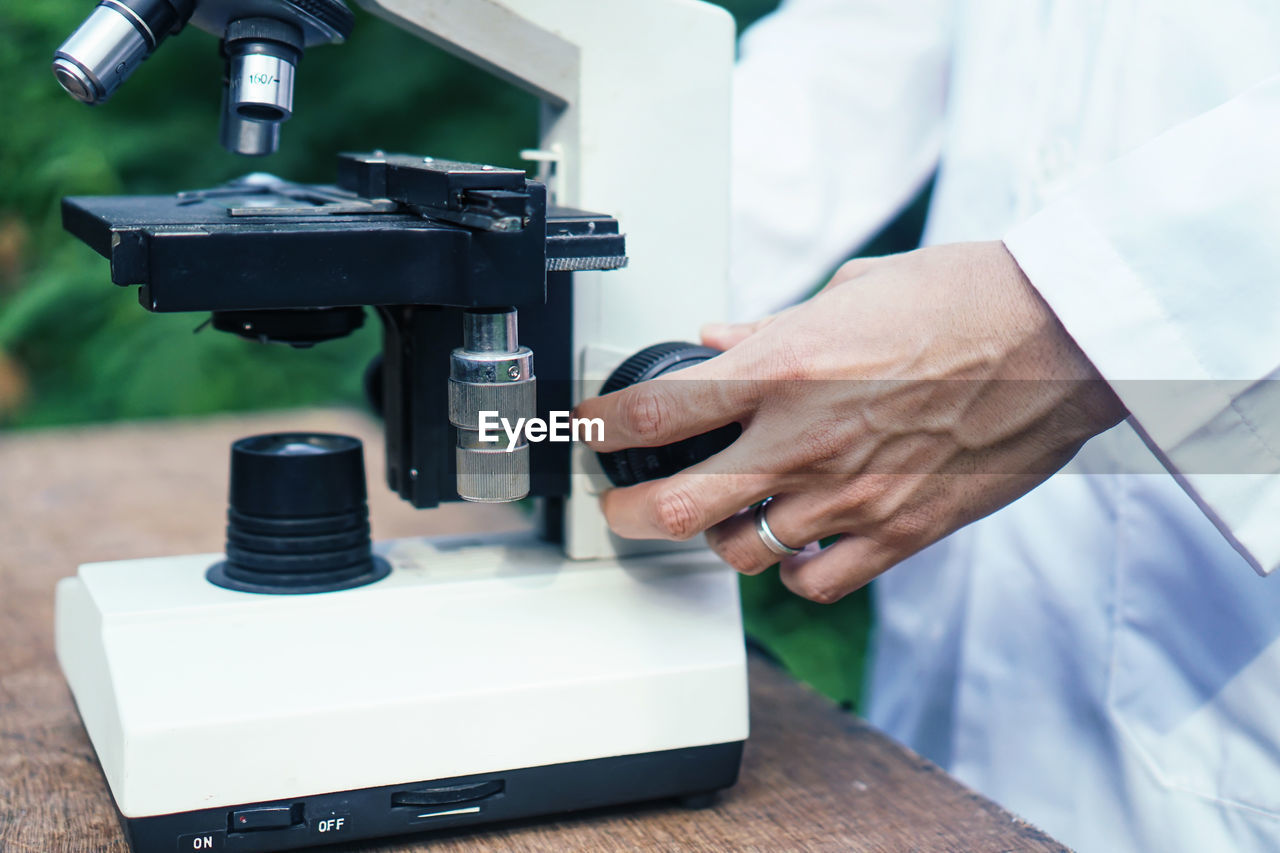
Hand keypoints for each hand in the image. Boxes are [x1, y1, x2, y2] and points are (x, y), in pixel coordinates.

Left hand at [574, 241, 1126, 602]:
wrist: (1061, 335)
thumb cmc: (965, 298)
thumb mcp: (852, 292)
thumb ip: (772, 327)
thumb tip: (719, 339)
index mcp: (785, 368)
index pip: (658, 412)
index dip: (604, 430)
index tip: (589, 433)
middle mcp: (804, 438)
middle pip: (676, 507)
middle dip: (628, 514)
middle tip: (620, 507)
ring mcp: (850, 495)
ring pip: (742, 553)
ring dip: (723, 538)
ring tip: (730, 516)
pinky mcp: (899, 531)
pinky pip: (815, 582)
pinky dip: (794, 572)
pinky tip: (800, 546)